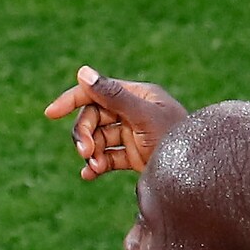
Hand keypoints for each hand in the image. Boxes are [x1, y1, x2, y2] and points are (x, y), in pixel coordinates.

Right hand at [43, 67, 189, 179]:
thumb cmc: (176, 140)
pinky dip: (97, 166)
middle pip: (95, 117)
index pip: (98, 91)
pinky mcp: (134, 157)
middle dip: (85, 134)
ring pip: (100, 139)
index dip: (73, 99)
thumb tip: (82, 72)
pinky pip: (108, 158)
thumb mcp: (143, 116)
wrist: (198, 176)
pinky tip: (89, 176)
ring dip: (91, 153)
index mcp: (138, 96)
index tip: (51, 113)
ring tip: (92, 168)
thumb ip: (113, 95)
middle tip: (85, 153)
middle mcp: (134, 112)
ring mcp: (134, 135)